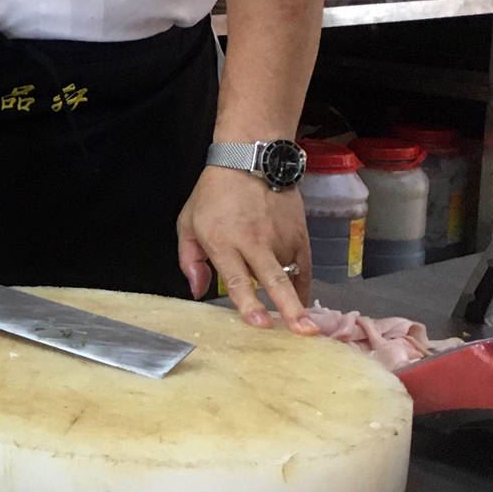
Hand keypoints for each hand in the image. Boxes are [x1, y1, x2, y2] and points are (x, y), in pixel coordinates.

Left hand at [176, 166, 315, 334]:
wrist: (249, 161)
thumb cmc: (213, 195)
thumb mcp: (188, 223)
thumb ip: (190, 260)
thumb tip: (198, 292)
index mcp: (223, 241)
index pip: (238, 278)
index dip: (249, 303)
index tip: (259, 323)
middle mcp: (255, 242)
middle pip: (274, 280)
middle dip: (288, 308)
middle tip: (303, 330)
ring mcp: (281, 238)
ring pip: (289, 277)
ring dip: (292, 300)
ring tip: (302, 326)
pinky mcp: (299, 235)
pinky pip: (305, 268)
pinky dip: (303, 286)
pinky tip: (301, 303)